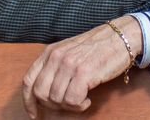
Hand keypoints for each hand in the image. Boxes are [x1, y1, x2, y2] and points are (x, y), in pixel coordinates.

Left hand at [22, 15, 142, 118]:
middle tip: (68, 104)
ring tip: (81, 99)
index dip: (28, 101)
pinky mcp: (84, 73)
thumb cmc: (97, 46)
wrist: (121, 36)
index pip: (28, 81)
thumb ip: (55, 66)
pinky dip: (79, 105)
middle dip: (52, 105)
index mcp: (50, 52)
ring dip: (69, 105)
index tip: (34, 113)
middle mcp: (56, 57)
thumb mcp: (69, 51)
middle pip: (41, 93)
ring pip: (56, 99)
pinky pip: (72, 100)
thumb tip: (44, 93)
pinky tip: (88, 99)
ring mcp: (69, 64)